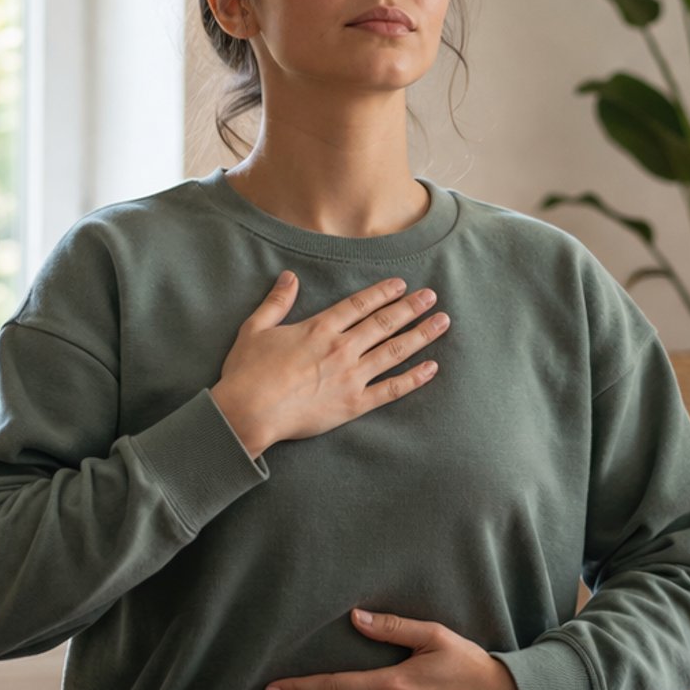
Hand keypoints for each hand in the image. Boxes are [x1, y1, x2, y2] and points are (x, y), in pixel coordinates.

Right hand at [211, 271, 449, 455]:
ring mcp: (351, 376)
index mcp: (319, 328)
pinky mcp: (354, 404)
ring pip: (394, 351)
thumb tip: (289, 277)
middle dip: (411, 308)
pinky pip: (391, 389)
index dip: (383, 293)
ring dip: (420, 335)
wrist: (248, 412)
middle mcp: (341, 348)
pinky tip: (432, 368)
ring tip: (442, 323)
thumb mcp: (255, 329)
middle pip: (384, 323)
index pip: (359, 305)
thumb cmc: (247, 372)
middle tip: (432, 298)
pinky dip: (413, 379)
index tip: (402, 285)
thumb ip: (276, 302)